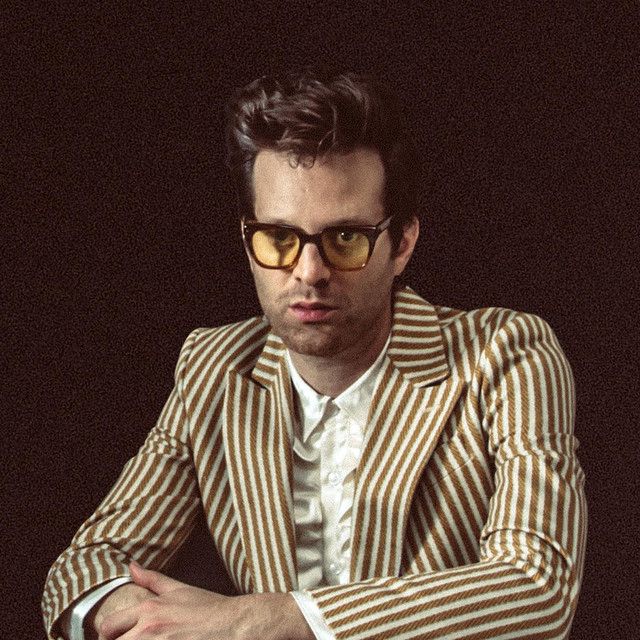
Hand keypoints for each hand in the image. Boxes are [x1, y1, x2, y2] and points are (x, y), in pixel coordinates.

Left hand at [98, 561, 313, 639]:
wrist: (234, 626)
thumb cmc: (209, 609)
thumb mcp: (180, 589)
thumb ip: (152, 579)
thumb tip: (132, 567)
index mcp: (148, 610)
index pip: (108, 627)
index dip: (110, 635)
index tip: (117, 637)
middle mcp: (148, 631)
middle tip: (137, 639)